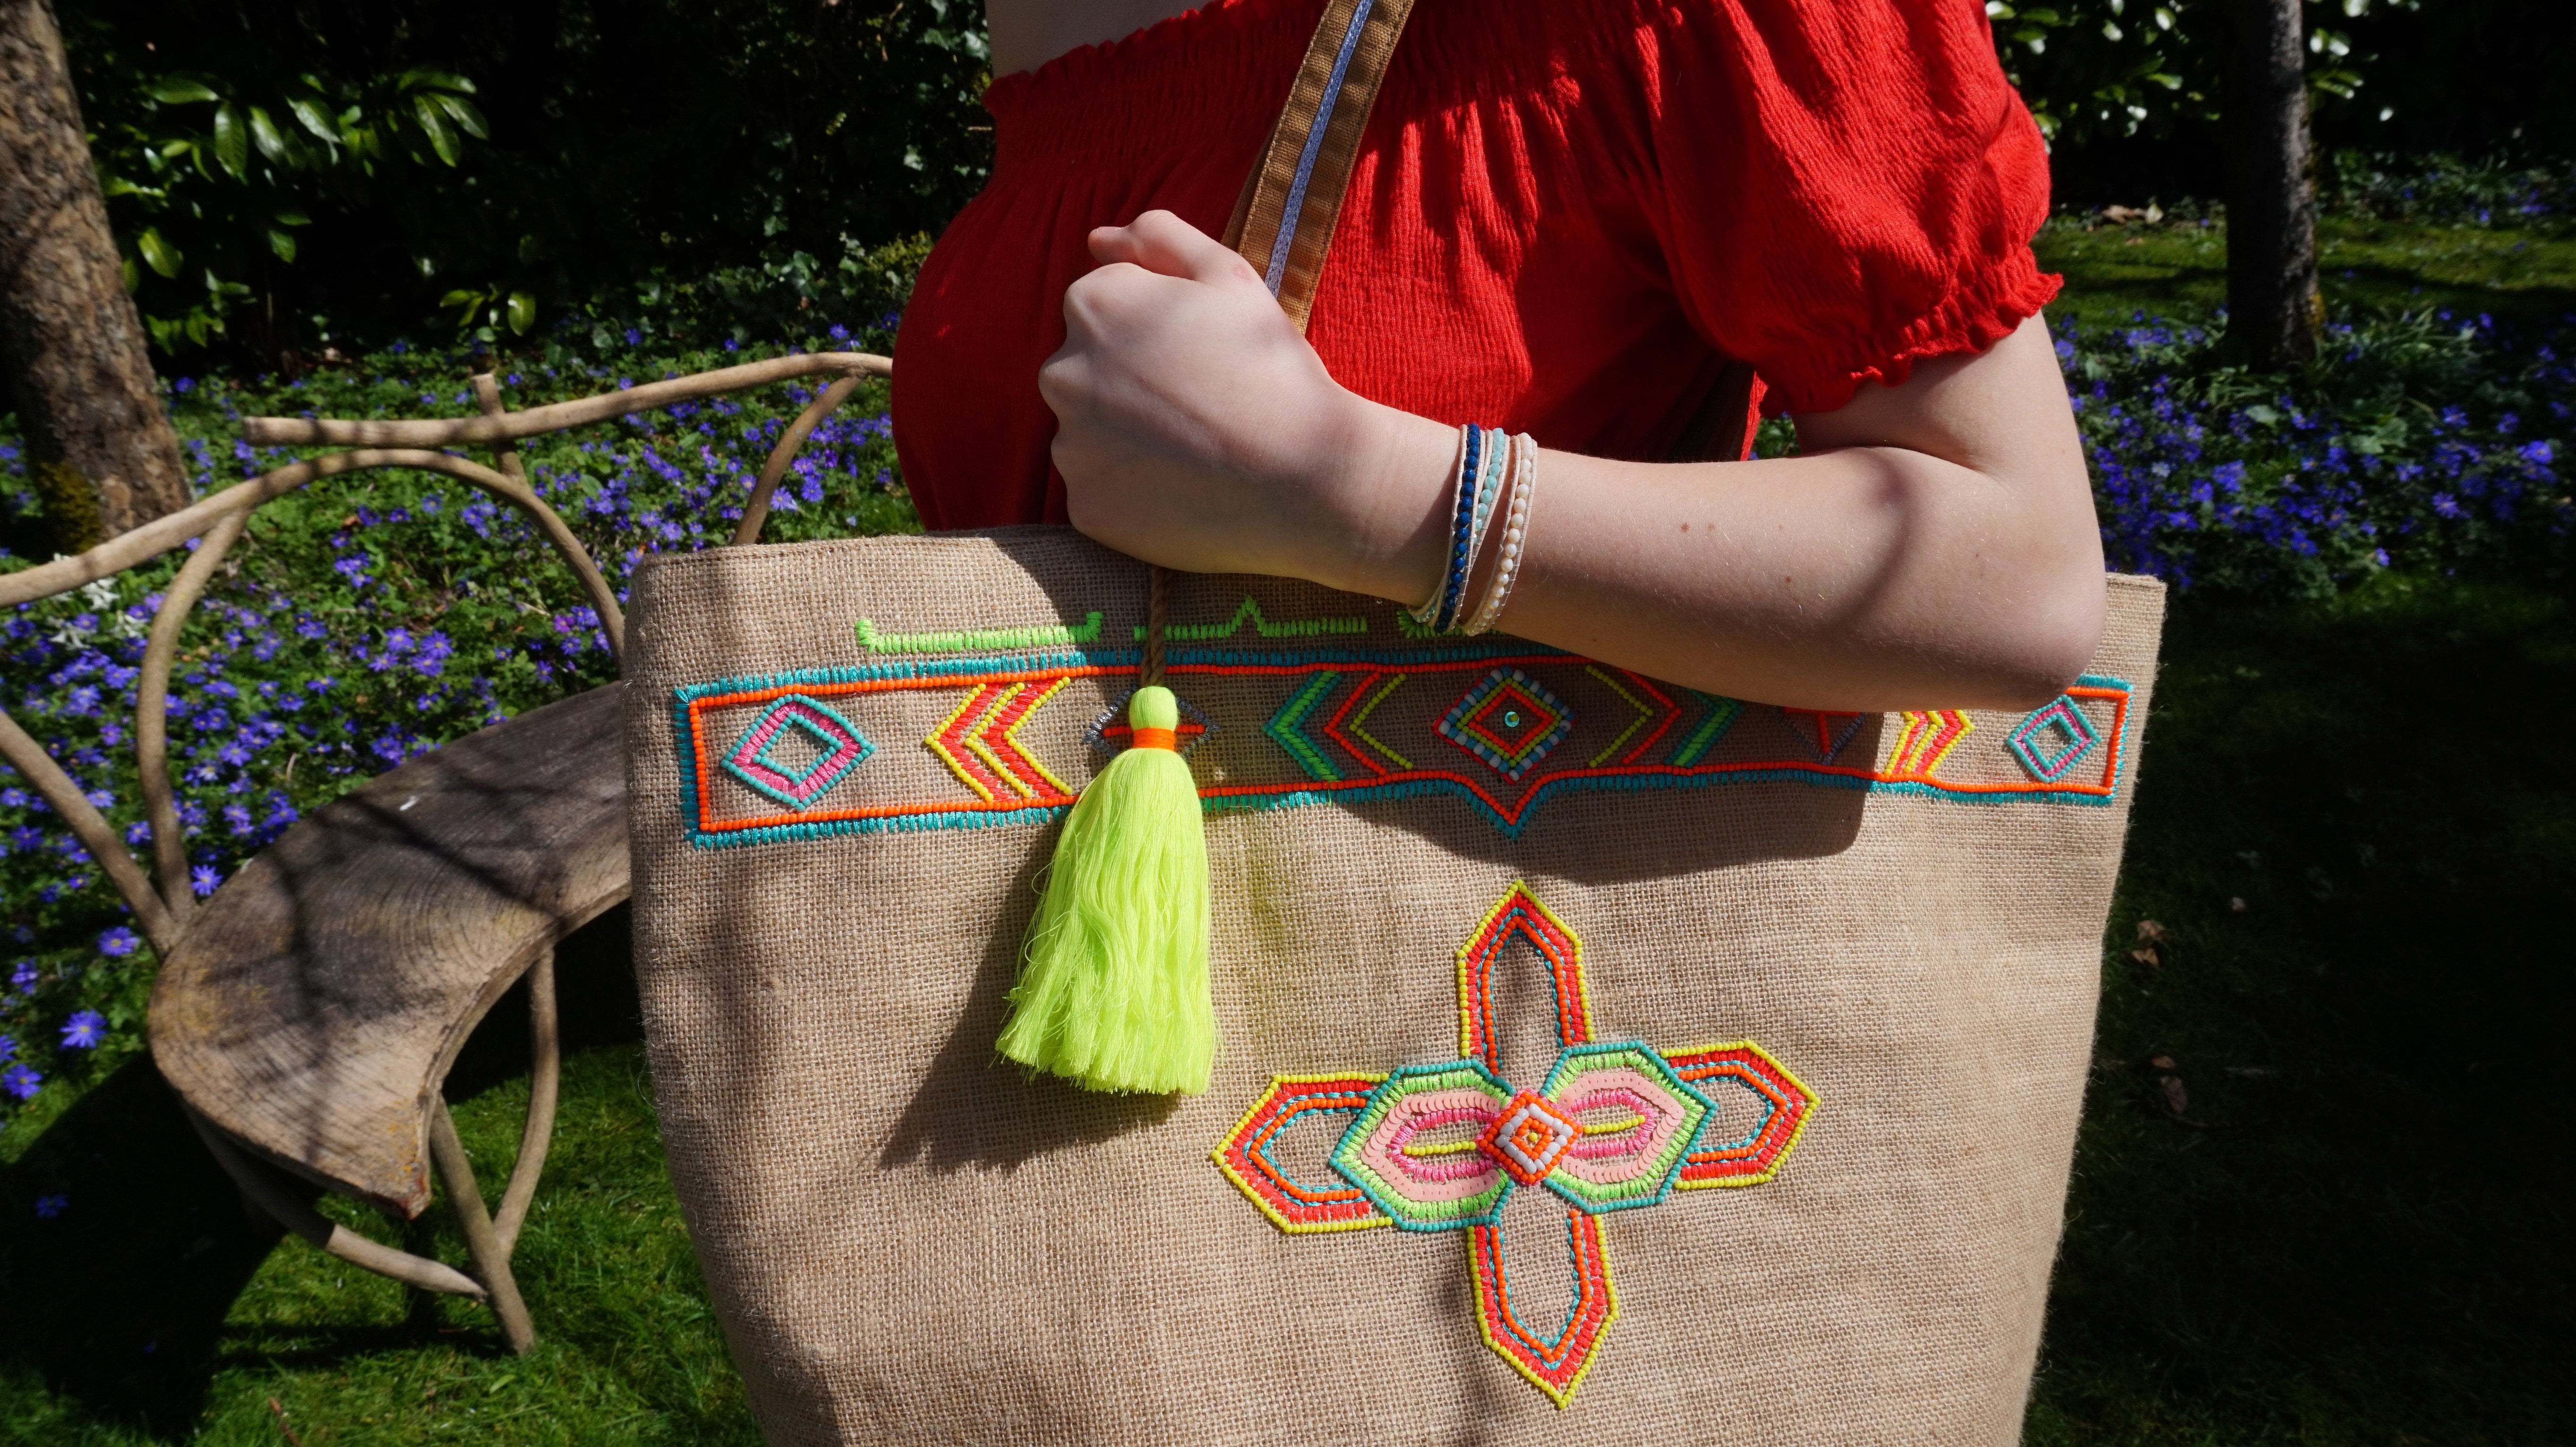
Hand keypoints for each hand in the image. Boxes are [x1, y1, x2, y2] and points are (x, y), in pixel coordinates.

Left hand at [1038, 211, 1453, 596]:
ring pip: (1090, 434)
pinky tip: (1183, 487)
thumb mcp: (1228, 275)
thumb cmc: (1269, 367)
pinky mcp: (1085, 505)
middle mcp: (1062, 371)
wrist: (1305, 474)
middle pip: (1087, 371)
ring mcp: (1070, 445)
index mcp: (1092, 304)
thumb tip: (1099, 239)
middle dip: (1131, 382)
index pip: (1102, 310)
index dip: (1156, 331)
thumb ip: (1159, 237)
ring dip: (1129, 438)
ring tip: (1194, 448)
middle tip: (1200, 402)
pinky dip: (1134, 491)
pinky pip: (1101, 490)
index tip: (1200, 354)